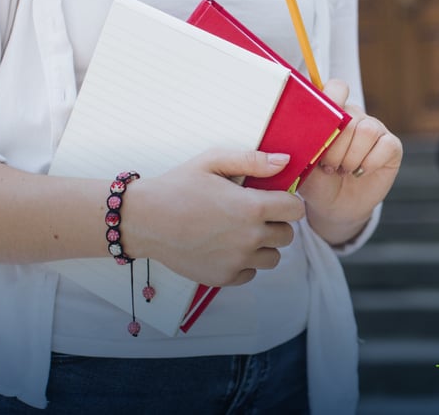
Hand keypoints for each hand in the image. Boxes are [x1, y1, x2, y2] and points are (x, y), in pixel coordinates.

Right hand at [125, 149, 305, 286]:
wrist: (144, 220)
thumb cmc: (177, 186)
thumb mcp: (213, 161)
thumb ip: (253, 160)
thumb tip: (285, 162)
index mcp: (252, 208)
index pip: (295, 210)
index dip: (286, 202)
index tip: (272, 199)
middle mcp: (249, 238)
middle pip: (287, 235)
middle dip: (275, 223)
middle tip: (251, 215)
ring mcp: (237, 261)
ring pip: (273, 257)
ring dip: (263, 246)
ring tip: (239, 232)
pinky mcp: (224, 277)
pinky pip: (251, 273)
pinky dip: (244, 263)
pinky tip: (226, 247)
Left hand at [298, 79, 402, 244]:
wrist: (336, 206)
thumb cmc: (318, 183)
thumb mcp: (303, 166)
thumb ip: (301, 146)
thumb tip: (296, 132)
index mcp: (332, 114)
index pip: (337, 89)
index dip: (331, 99)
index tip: (320, 125)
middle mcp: (355, 117)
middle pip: (349, 117)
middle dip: (335, 147)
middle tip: (328, 166)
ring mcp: (375, 129)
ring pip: (367, 130)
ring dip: (352, 156)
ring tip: (344, 170)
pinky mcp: (391, 146)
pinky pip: (386, 145)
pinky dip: (370, 162)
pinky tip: (360, 172)